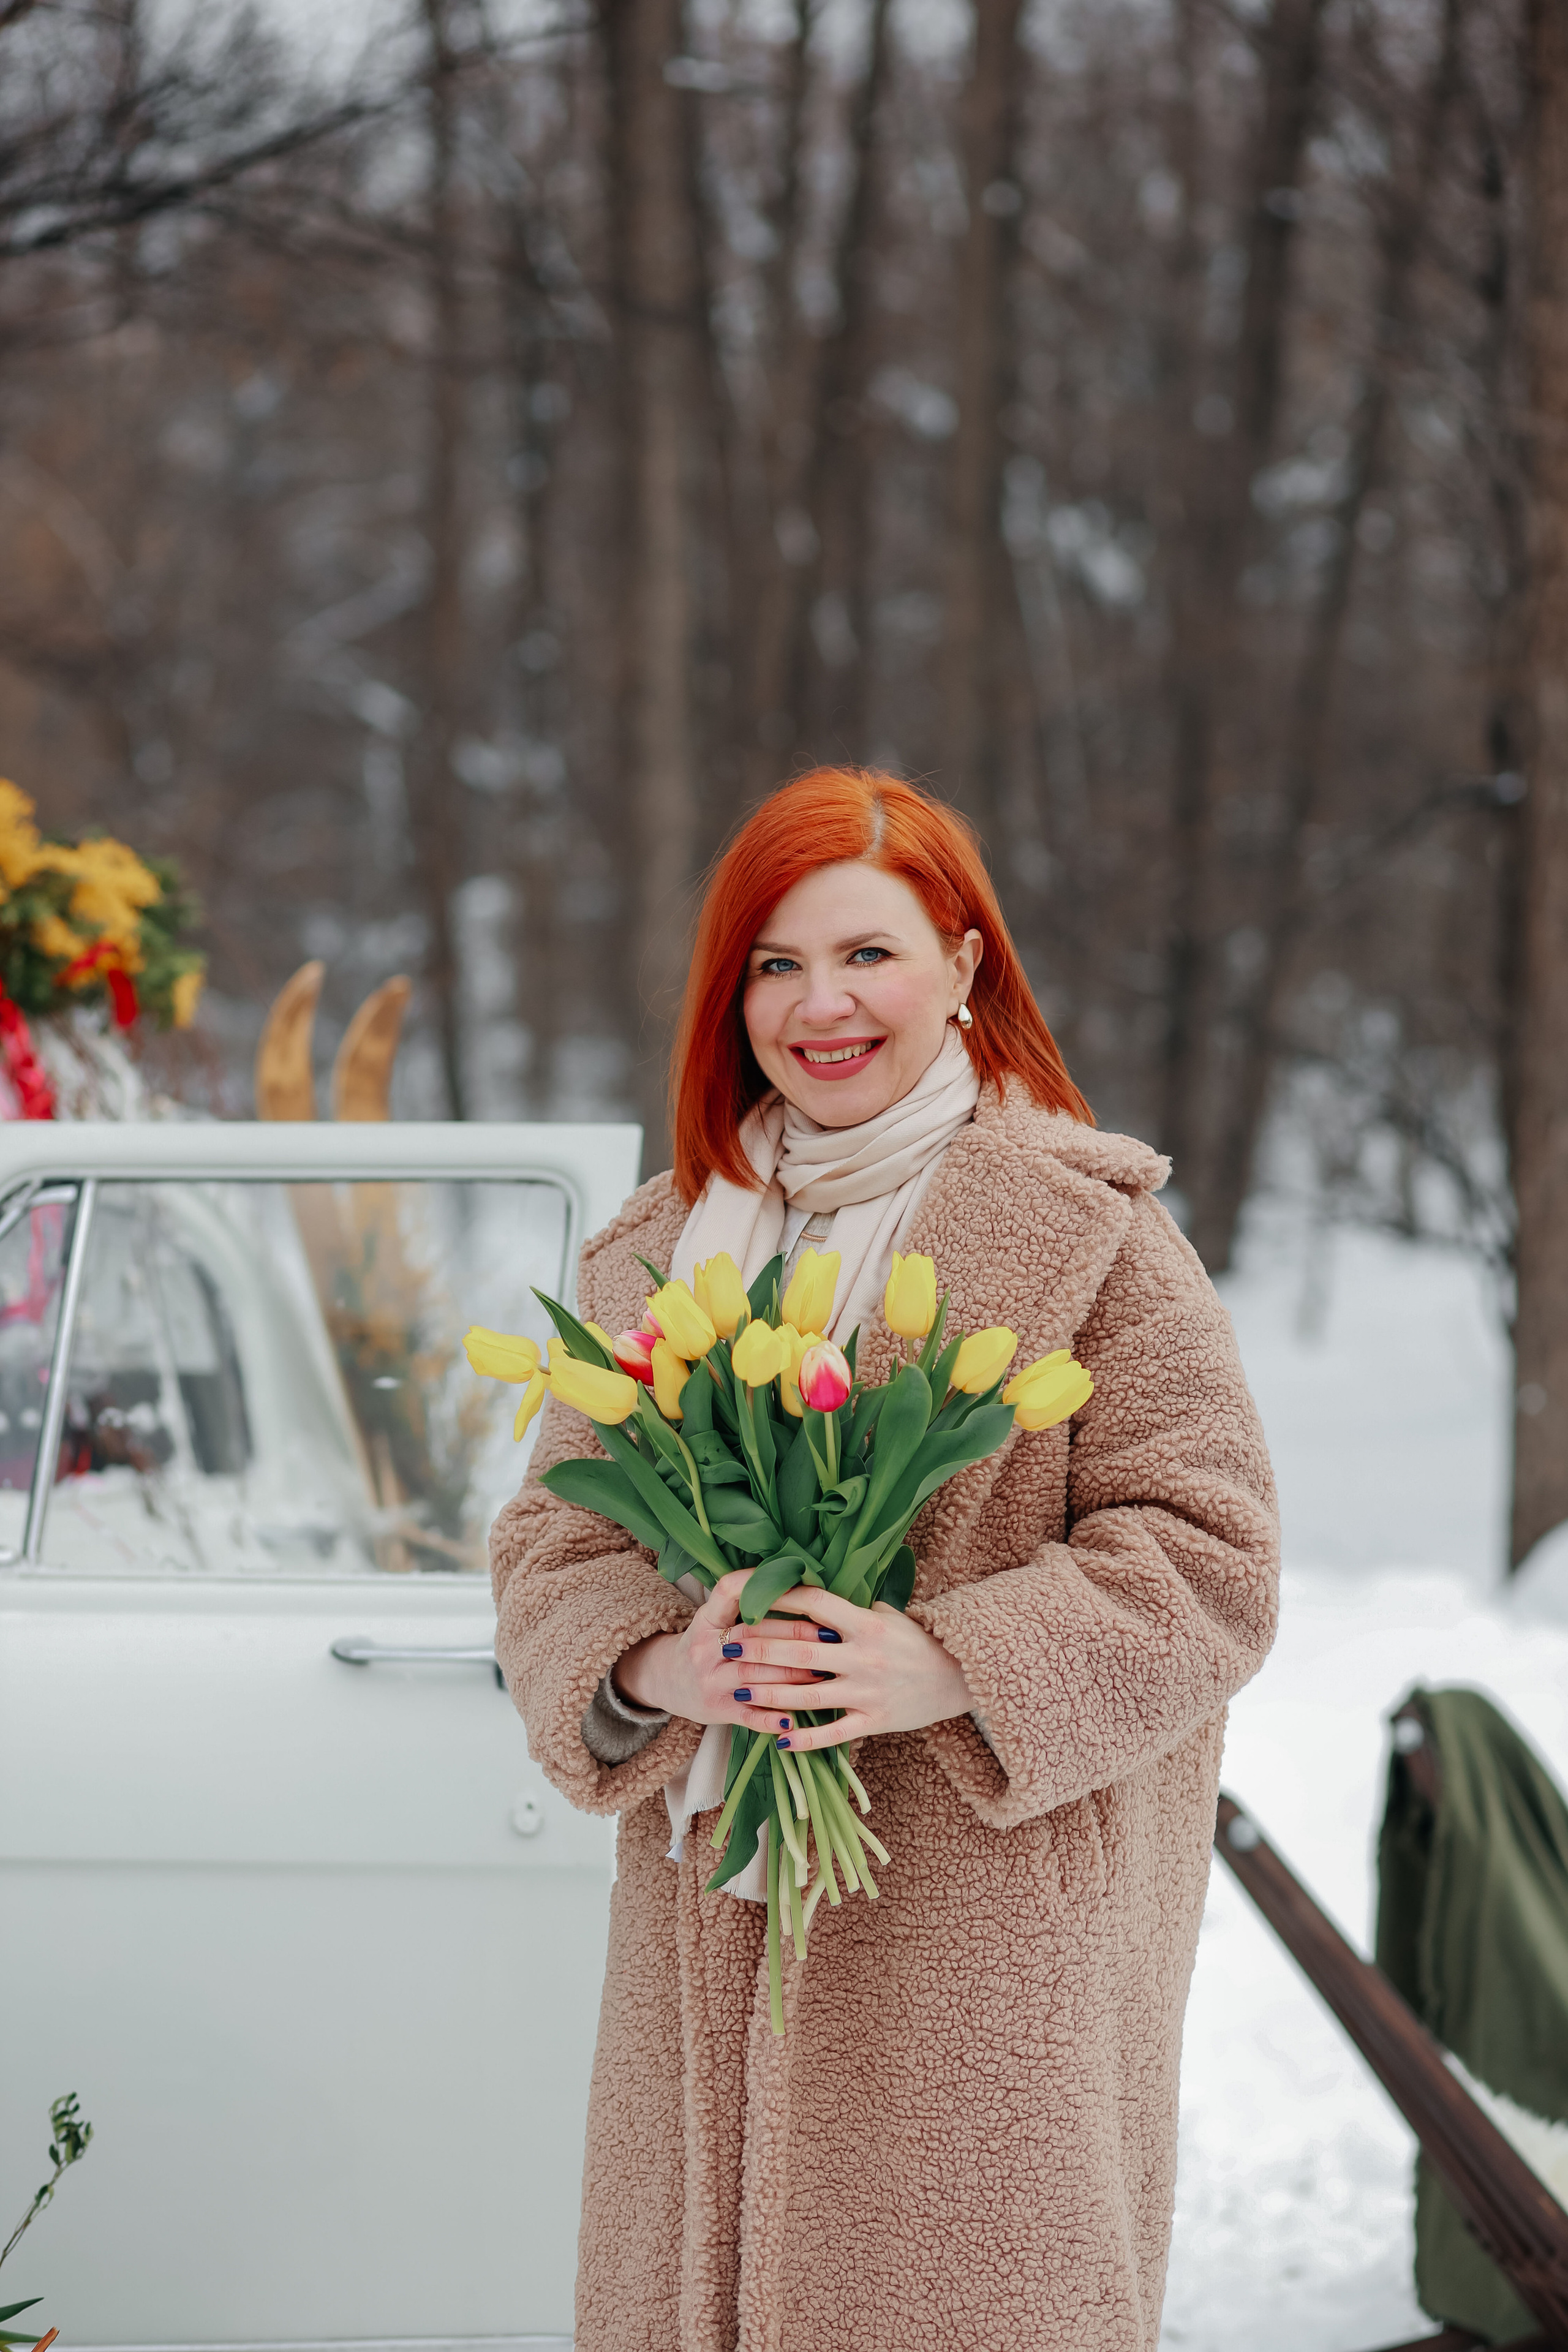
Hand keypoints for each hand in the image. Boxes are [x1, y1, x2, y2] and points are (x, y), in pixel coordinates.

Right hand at [614, 1569, 825, 1726]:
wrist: (666, 1681)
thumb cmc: (706, 1645)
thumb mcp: (714, 1618)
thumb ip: (744, 1605)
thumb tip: (799, 1586)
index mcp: (707, 1618)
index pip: (728, 1591)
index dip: (760, 1584)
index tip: (798, 1588)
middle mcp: (705, 1647)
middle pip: (753, 1637)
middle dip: (795, 1638)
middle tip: (829, 1639)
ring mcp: (710, 1680)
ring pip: (755, 1676)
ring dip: (793, 1676)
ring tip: (824, 1674)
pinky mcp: (716, 1709)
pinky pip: (748, 1715)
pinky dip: (771, 1719)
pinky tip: (794, 1719)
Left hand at [716, 1584, 972, 1752]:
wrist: (959, 1677)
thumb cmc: (917, 1641)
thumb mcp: (888, 1615)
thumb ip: (851, 1609)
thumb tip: (811, 1594)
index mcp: (866, 1623)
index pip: (814, 1604)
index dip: (778, 1599)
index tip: (747, 1597)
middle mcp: (863, 1656)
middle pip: (800, 1651)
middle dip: (759, 1648)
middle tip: (726, 1645)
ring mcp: (867, 1692)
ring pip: (807, 1694)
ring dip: (768, 1692)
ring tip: (737, 1687)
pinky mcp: (875, 1722)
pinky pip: (832, 1733)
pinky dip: (804, 1738)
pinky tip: (777, 1738)